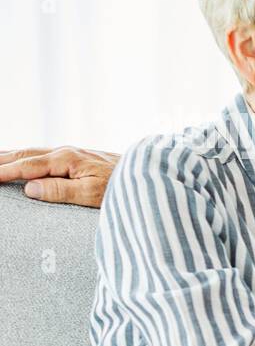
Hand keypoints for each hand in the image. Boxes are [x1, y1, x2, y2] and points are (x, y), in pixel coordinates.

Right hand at [0, 146, 119, 207]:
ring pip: (32, 151)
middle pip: (24, 154)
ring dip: (8, 154)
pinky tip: (18, 159)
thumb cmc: (123, 187)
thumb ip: (61, 191)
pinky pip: (43, 154)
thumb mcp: (93, 194)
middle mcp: (67, 152)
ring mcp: (72, 153)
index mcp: (67, 160)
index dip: (3, 171)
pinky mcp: (78, 157)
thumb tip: (29, 188)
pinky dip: (24, 155)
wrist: (149, 173)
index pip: (27, 166)